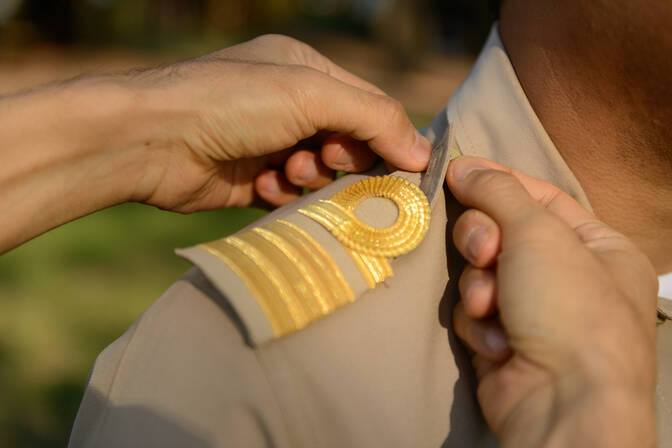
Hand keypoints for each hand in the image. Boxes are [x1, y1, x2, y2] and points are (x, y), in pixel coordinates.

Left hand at [128, 34, 430, 209]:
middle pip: (348, 142)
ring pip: (322, 174)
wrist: (153, 140)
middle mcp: (288, 105)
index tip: (401, 166)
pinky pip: (291, 196)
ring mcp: (270, 144)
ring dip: (311, 176)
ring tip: (287, 171)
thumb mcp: (310, 93)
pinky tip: (263, 185)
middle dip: (342, 156)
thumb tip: (423, 150)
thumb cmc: (230, 102)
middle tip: (327, 158)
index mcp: (304, 70)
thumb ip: (373, 117)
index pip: (367, 105)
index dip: (386, 134)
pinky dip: (283, 193)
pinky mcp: (253, 181)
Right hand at [446, 156, 657, 446]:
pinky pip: (475, 314)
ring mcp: (535, 313)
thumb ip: (498, 192)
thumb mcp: (539, 233)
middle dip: (482, 242)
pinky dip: (480, 325)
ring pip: (480, 276)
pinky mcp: (504, 342)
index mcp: (596, 247)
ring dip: (479, 289)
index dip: (497, 182)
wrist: (562, 403)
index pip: (539, 198)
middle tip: (484, 254)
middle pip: (501, 234)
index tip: (455, 171)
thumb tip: (462, 164)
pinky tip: (498, 343)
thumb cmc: (568, 308)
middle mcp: (568, 278)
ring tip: (491, 308)